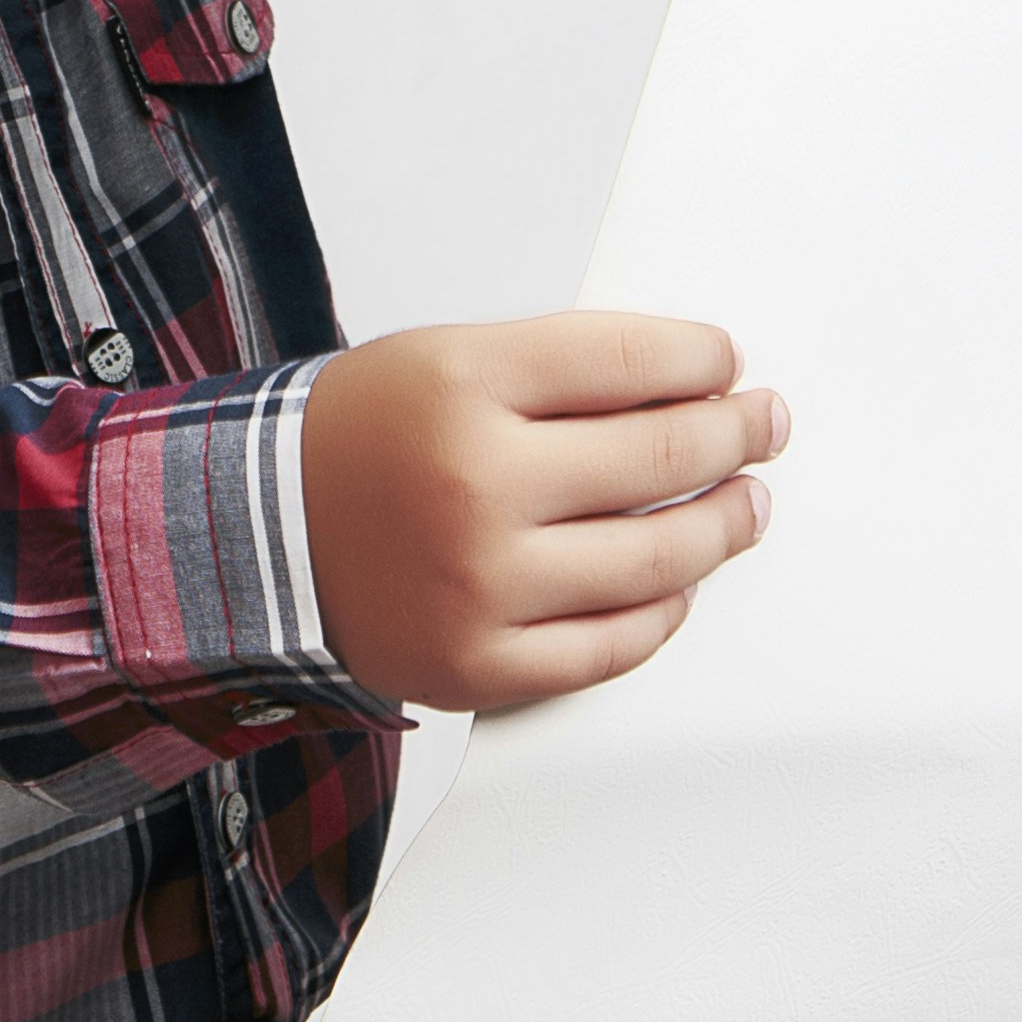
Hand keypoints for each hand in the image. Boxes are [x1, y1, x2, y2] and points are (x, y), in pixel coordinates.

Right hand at [298, 312, 783, 713]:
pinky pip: (612, 645)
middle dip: (735, 434)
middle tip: (764, 424)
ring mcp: (481, 583)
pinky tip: (680, 583)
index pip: (627, 361)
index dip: (700, 358)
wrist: (257, 535)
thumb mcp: (445, 359)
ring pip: (656, 559)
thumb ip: (559, 368)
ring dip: (723, 525)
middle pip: (659, 454)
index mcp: (462, 384)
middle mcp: (475, 483)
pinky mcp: (481, 663)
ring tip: (746, 503)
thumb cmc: (360, 440)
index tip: (727, 361)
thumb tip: (691, 383)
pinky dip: (662, 612)